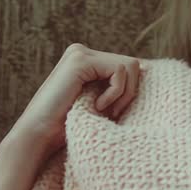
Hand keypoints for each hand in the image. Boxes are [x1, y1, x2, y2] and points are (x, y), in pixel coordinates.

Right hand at [5, 43, 142, 158]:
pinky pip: (119, 71)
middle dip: (129, 93)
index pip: (129, 66)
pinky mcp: (80, 60)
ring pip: (130, 66)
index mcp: (87, 60)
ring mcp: (80, 53)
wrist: (40, 137)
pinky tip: (97, 106)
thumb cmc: (71, 128)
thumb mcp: (101, 103)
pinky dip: (115, 93)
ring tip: (103, 111)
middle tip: (111, 114)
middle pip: (133, 64)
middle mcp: (83, 52)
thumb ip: (118, 87)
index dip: (130, 91)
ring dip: (123, 95)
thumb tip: (150, 70)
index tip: (115, 112)